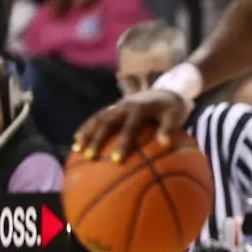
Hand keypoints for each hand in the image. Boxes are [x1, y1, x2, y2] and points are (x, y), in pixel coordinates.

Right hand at [74, 88, 193, 161]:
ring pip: (97, 118)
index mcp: (139, 108)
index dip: (122, 144)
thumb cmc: (171, 108)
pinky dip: (85, 128)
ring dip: (86, 133)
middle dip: (97, 139)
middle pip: (107, 122)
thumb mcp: (174, 115)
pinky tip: (76, 141)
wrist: (165, 91)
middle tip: (91, 157)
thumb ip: (169, 128)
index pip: (129, 128)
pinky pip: (96, 117)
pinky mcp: (112, 108)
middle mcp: (124, 105)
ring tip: (77, 149)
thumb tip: (165, 144)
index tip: (116, 160)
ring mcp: (116, 105)